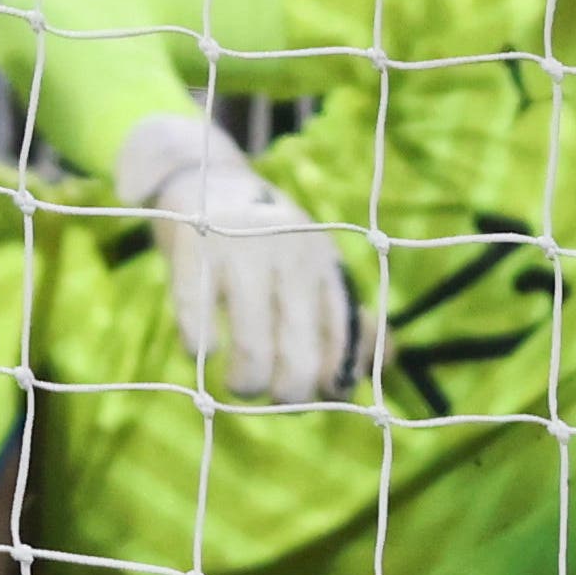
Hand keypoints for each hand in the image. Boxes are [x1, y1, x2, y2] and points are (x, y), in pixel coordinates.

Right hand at [116, 105, 365, 402]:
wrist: (203, 177)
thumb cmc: (266, 241)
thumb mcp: (314, 266)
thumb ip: (350, 316)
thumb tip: (381, 366)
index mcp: (324, 263)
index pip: (344, 341)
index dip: (334, 382)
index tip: (317, 391)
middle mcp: (291, 256)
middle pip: (299, 357)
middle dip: (287, 396)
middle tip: (272, 395)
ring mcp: (242, 253)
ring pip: (253, 352)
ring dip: (245, 385)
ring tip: (239, 384)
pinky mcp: (194, 253)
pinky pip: (198, 327)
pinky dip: (199, 350)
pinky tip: (201, 349)